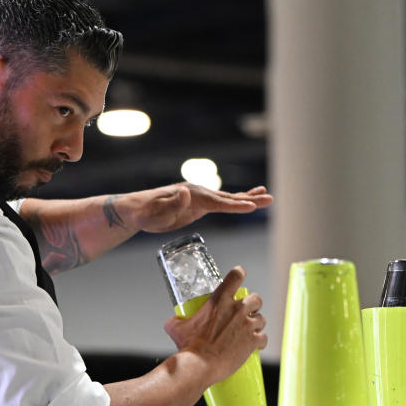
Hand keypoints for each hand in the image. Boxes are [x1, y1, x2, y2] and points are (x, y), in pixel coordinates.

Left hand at [133, 184, 272, 233]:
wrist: (136, 209)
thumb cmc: (145, 213)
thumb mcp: (156, 212)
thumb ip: (172, 204)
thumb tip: (186, 192)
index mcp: (192, 195)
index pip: (218, 202)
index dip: (235, 205)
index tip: (252, 206)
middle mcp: (198, 192)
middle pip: (228, 198)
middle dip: (249, 199)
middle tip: (269, 198)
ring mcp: (199, 197)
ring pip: (227, 199)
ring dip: (248, 198)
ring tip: (267, 196)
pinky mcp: (198, 204)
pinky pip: (221, 203)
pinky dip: (236, 201)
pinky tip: (246, 200)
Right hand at [163, 266, 267, 384]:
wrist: (199, 366)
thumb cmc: (188, 346)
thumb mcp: (177, 327)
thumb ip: (176, 320)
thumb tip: (174, 321)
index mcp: (219, 300)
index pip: (236, 275)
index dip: (239, 273)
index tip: (239, 276)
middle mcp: (236, 309)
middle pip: (256, 299)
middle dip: (253, 305)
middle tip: (246, 312)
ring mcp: (246, 325)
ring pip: (261, 318)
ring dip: (257, 323)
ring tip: (249, 330)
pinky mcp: (253, 341)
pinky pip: (263, 337)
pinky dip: (260, 341)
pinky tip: (256, 344)